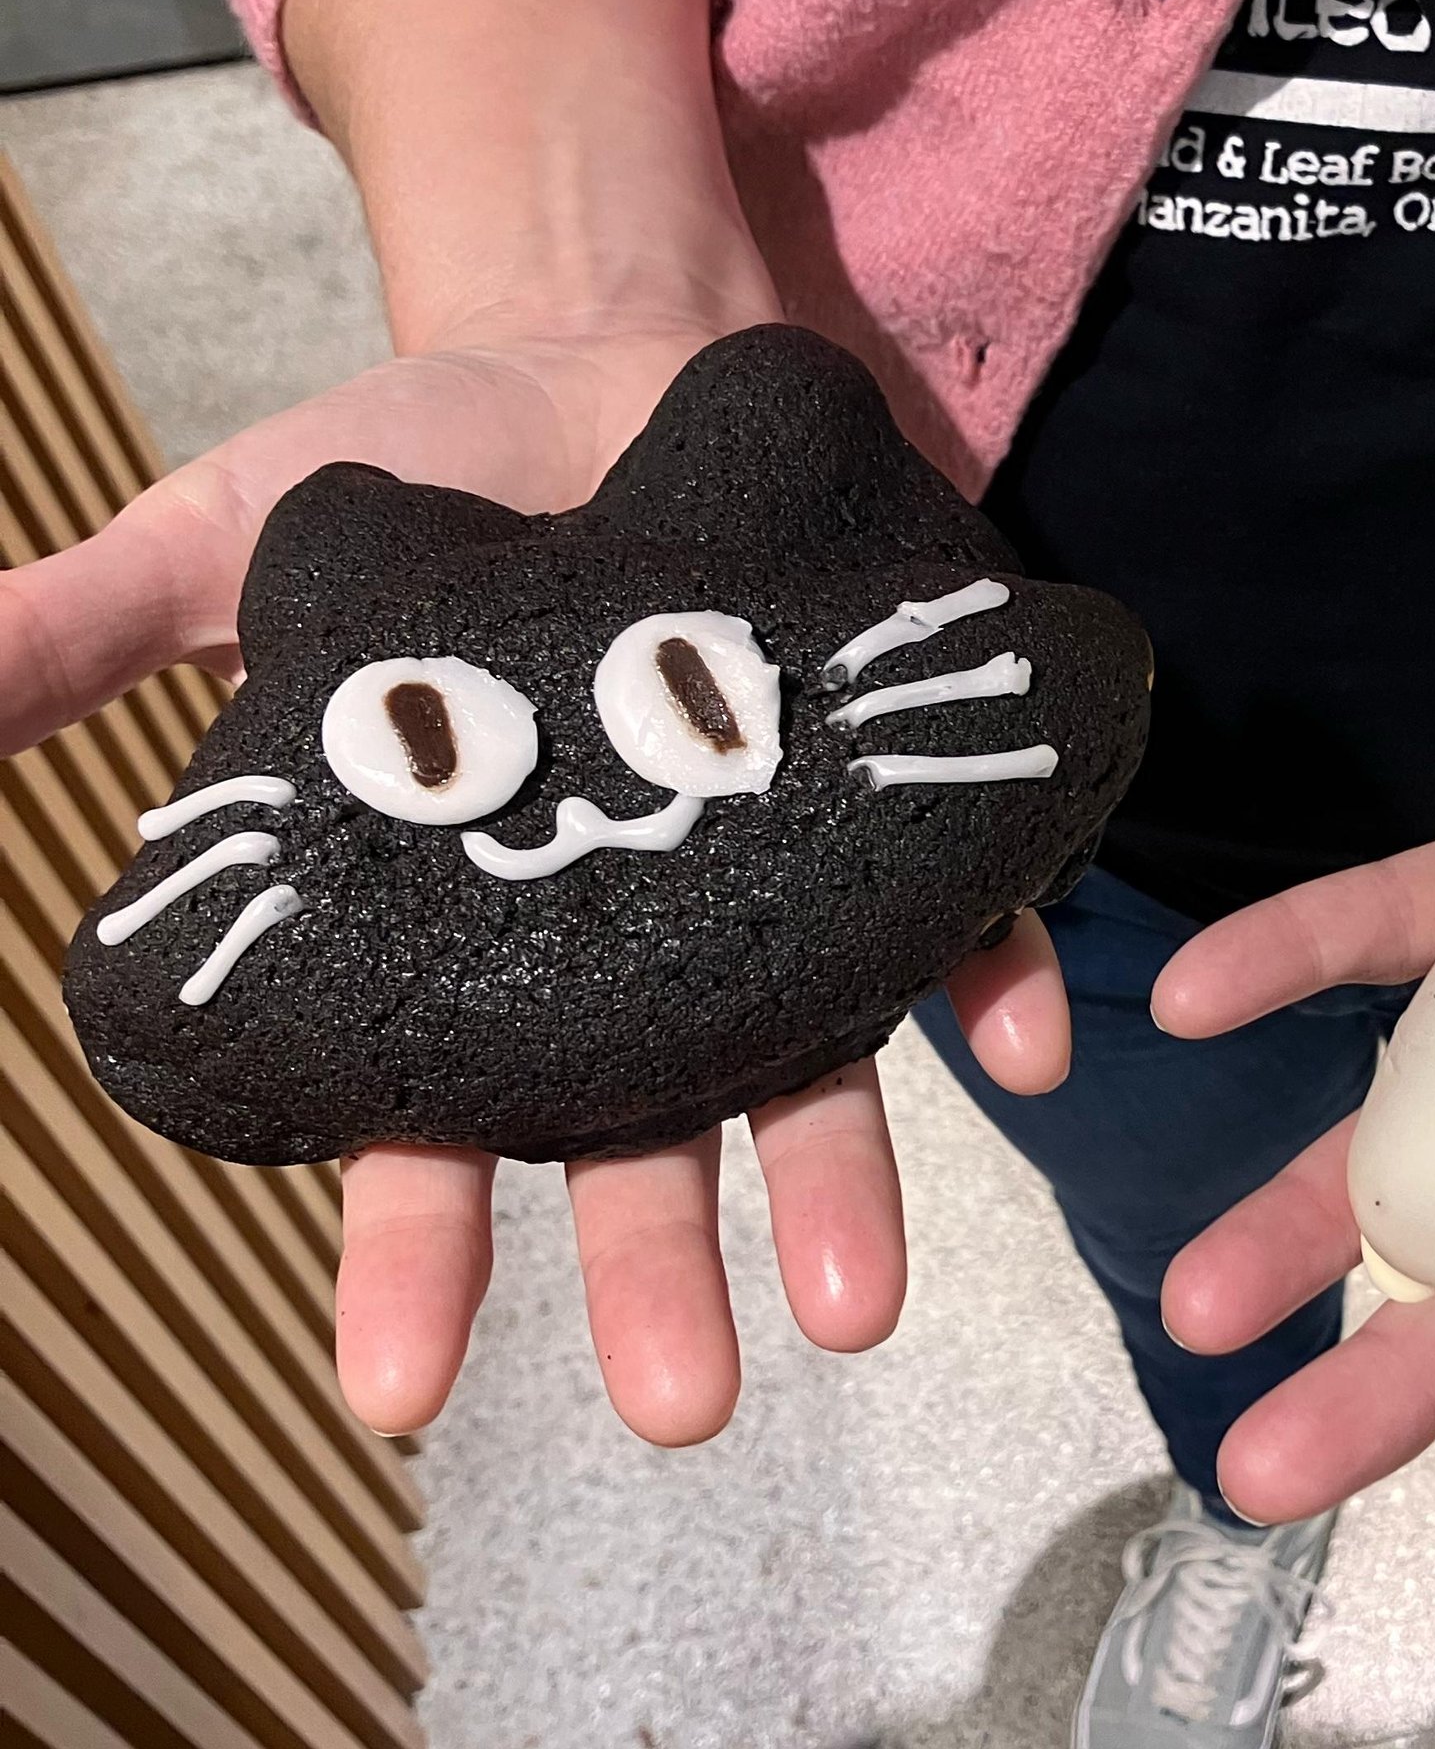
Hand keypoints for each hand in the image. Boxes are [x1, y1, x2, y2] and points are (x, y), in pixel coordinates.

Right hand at [8, 326, 1069, 1443]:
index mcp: (465, 935)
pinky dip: (997, 974)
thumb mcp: (233, 542)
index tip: (398, 1389)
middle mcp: (631, 946)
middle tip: (680, 1403)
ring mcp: (772, 882)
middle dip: (654, 1273)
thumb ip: (95, 632)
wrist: (612, 346)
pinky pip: (963, 905)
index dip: (410, 1259)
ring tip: (858, 1307)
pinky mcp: (892, 791)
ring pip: (811, 1067)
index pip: (428, 1130)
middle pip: (639, 1143)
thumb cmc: (420, 468)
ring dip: (840, 1185)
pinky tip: (1024, 1043)